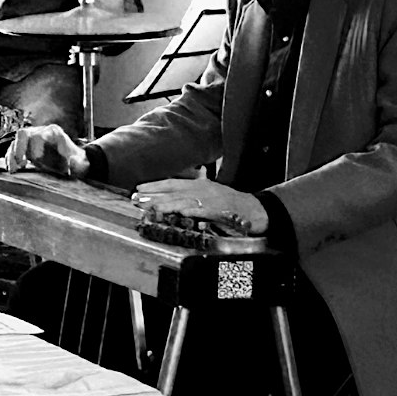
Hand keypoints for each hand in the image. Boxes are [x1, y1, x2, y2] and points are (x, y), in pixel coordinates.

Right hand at [5, 124, 90, 176]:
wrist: (73, 163)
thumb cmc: (77, 162)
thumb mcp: (81, 163)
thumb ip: (77, 163)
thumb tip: (71, 161)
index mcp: (54, 132)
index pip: (44, 134)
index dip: (39, 145)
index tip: (42, 158)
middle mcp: (40, 132)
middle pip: (24, 133)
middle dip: (20, 147)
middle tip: (22, 162)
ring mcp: (30, 140)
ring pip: (15, 142)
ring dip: (13, 155)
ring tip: (15, 170)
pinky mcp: (24, 149)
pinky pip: (12, 151)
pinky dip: (10, 160)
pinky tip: (11, 169)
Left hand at [132, 177, 268, 233]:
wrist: (259, 210)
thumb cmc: (232, 205)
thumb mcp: (210, 196)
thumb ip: (191, 197)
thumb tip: (171, 202)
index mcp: (201, 185)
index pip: (173, 183)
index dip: (155, 185)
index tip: (138, 188)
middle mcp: (204, 189)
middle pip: (175, 191)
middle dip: (154, 195)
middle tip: (137, 199)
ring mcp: (214, 200)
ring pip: (186, 200)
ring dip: (167, 203)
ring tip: (152, 206)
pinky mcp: (223, 211)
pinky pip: (206, 211)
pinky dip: (193, 211)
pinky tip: (181, 212)